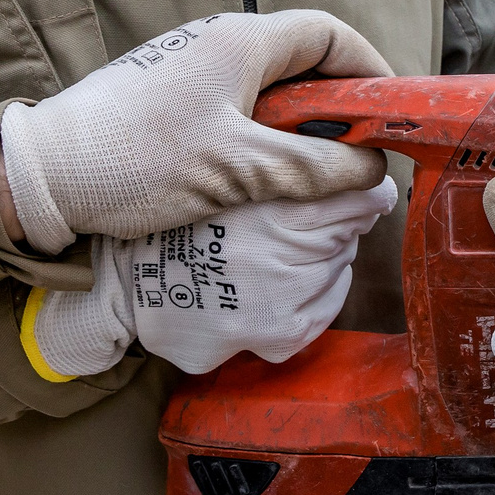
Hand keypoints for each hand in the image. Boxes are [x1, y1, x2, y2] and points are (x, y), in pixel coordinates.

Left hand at [0, 12, 391, 252]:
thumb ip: (314, 169)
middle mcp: (217, 41)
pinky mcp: (166, 96)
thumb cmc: (139, 160)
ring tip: (309, 174)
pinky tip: (259, 177)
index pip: (329, 33)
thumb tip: (372, 172)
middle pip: (301, 59)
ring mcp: (188, 67)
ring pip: (267, 87)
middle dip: (336, 106)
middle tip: (355, 154)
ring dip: (296, 126)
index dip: (369, 69)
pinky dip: (260, 134)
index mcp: (241, 41)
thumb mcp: (239, 171)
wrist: (40, 176)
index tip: (391, 113)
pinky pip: (234, 105)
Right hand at [24, 177, 398, 377]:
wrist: (125, 284)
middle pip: (349, 228)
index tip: (353, 182)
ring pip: (338, 267)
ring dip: (315, 259)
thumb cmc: (174, 219)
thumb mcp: (223, 166)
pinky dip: (310, 297)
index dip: (356, 181)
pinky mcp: (279, 337)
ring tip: (263, 254)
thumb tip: (370, 174)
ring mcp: (280, 300)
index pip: (358, 189)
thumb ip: (290, 157)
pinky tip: (270, 287)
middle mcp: (279, 251)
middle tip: (277, 221)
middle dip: (326, 220)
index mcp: (266, 198)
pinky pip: (324, 311)